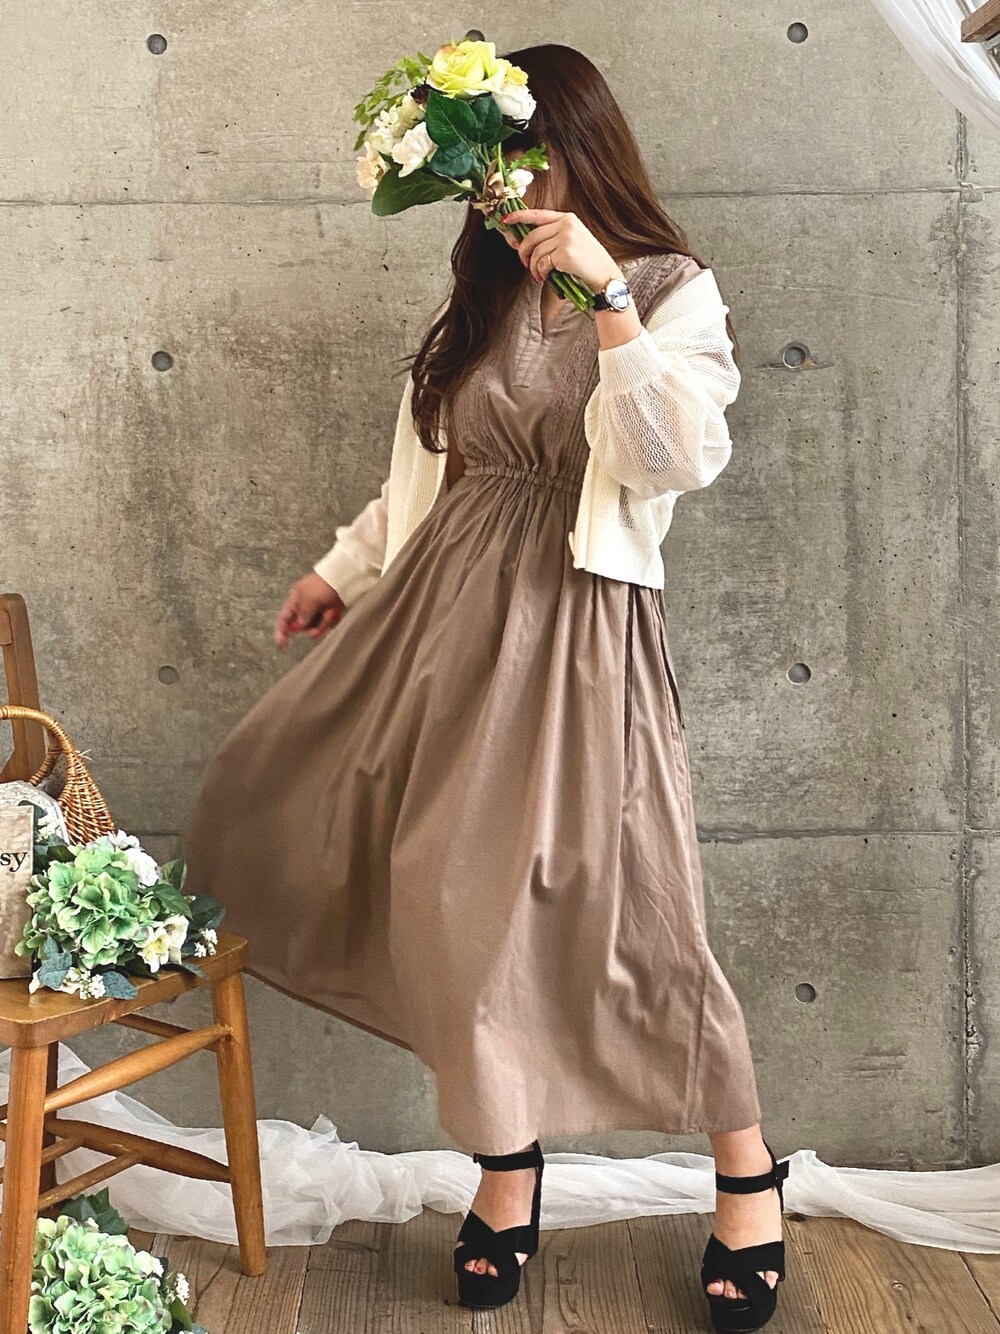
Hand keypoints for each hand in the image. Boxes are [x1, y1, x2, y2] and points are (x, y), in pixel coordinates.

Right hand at [274, 571, 345, 649]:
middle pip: (302, 626)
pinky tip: (335, 612)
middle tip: (316, 628)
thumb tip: (299, 627)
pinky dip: (331, 620)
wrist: (344, 576)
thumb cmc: (322, 586)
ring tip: (330, 614)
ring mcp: (319, 609)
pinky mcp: (331, 611)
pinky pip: (328, 624)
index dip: (281, 632)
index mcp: (295, 600)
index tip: (283, 646)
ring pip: (316, 627)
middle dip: (310, 629)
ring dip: (323, 624)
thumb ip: (302, 616)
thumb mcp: (308, 600)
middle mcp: (306, 606)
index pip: (284, 618)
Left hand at [502, 208, 621, 290]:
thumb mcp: (570, 243)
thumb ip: (548, 239)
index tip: (506, 220)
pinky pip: (542, 263)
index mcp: (567, 218)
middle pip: (532, 235)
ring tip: (538, 276)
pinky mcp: (565, 252)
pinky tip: (547, 278)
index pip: (537, 214)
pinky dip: (541, 273)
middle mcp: (566, 224)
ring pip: (535, 251)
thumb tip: (518, 241)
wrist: (606, 278)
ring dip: (533, 267)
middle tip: (524, 264)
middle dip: (523, 252)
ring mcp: (566, 237)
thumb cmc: (587, 264)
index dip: (519, 216)